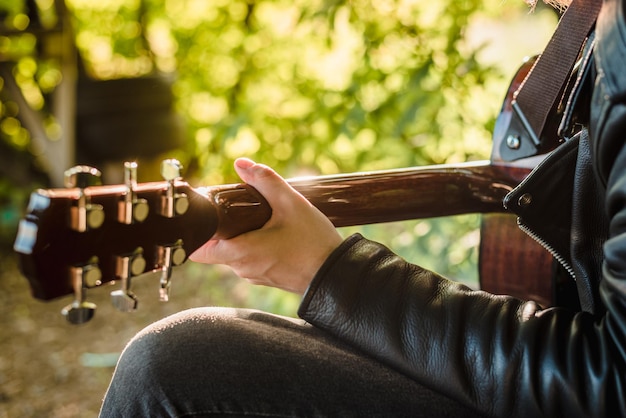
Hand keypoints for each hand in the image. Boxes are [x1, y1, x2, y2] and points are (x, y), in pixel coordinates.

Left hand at [190, 158, 343, 293]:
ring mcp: (254, 276)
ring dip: (241, 236)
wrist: (336, 274)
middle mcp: (243, 268)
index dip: (199, 231)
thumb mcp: (291, 204)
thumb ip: (265, 181)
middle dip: (225, 227)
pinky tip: (275, 234)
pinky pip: (250, 260)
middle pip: (217, 247)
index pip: (198, 250)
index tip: (209, 214)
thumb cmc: (314, 242)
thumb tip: (242, 163)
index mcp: (241, 252)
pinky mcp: (266, 278)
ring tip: (263, 220)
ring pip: (234, 253)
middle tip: (242, 208)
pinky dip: (255, 246)